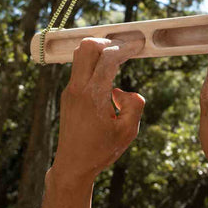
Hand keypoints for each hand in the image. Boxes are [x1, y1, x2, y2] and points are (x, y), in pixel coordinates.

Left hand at [52, 37, 144, 183]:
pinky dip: (95, 62)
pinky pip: (80, 67)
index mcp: (93, 96)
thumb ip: (135, 105)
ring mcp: (70, 90)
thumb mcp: (128, 131)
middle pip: (88, 46)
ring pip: (81, 53)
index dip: (126, 47)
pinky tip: (108, 72)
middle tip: (126, 48)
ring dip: (100, 50)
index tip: (139, 45)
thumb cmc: (101, 150)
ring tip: (118, 57)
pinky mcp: (68, 94)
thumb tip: (122, 91)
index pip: (108, 58)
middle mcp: (78, 88)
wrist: (73, 165)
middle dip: (110, 42)